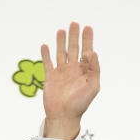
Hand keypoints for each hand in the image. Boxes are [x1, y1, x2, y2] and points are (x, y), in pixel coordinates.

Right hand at [41, 23, 99, 137]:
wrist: (64, 116)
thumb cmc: (80, 104)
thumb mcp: (92, 86)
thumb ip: (95, 69)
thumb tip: (93, 52)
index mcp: (84, 72)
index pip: (87, 52)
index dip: (87, 40)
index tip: (87, 28)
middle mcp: (73, 70)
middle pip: (74, 49)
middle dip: (74, 36)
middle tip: (74, 24)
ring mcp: (61, 73)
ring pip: (61, 53)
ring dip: (61, 41)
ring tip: (61, 30)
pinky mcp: (50, 77)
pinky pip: (47, 63)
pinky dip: (45, 54)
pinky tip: (45, 45)